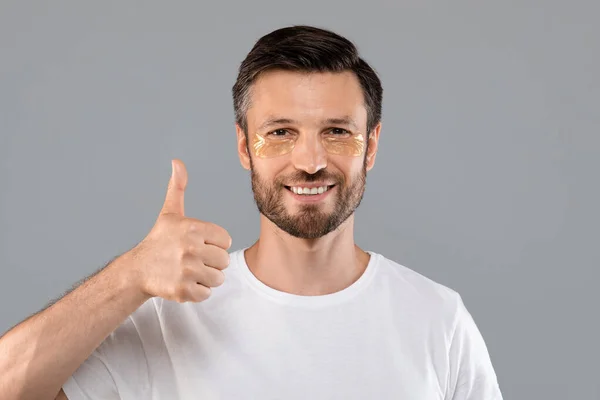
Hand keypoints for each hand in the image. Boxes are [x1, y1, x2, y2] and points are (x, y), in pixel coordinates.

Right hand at [129, 159, 231, 302]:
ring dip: (206, 278)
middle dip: (211, 262)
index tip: (197, 244)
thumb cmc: (159, 240)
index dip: (214, 244)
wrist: (138, 270)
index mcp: (193, 228)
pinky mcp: (183, 291)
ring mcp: (186, 271)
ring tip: (188, 271)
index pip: (225, 240)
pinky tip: (184, 282)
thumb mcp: (169, 212)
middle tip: (191, 259)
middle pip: (224, 261)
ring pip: (218, 278)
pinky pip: (206, 293)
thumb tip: (177, 162)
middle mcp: (190, 249)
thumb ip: (177, 187)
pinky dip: (198, 291)